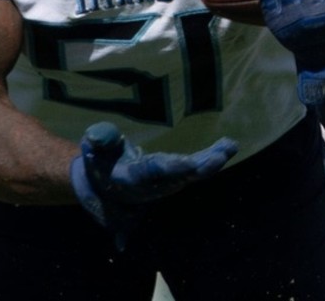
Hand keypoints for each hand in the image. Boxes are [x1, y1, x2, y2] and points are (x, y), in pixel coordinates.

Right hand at [70, 121, 236, 248]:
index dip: (173, 168)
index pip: (154, 173)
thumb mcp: (93, 152)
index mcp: (132, 179)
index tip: (191, 163)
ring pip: (194, 173)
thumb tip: (94, 137)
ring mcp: (169, 182)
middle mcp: (155, 184)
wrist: (109, 186)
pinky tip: (230, 145)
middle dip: (201, 168)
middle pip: (181, 177)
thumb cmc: (100, 164)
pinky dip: (214, 156)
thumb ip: (97, 142)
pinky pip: (199, 167)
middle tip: (220, 157)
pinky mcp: (178, 175)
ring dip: (213, 161)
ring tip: (230, 146)